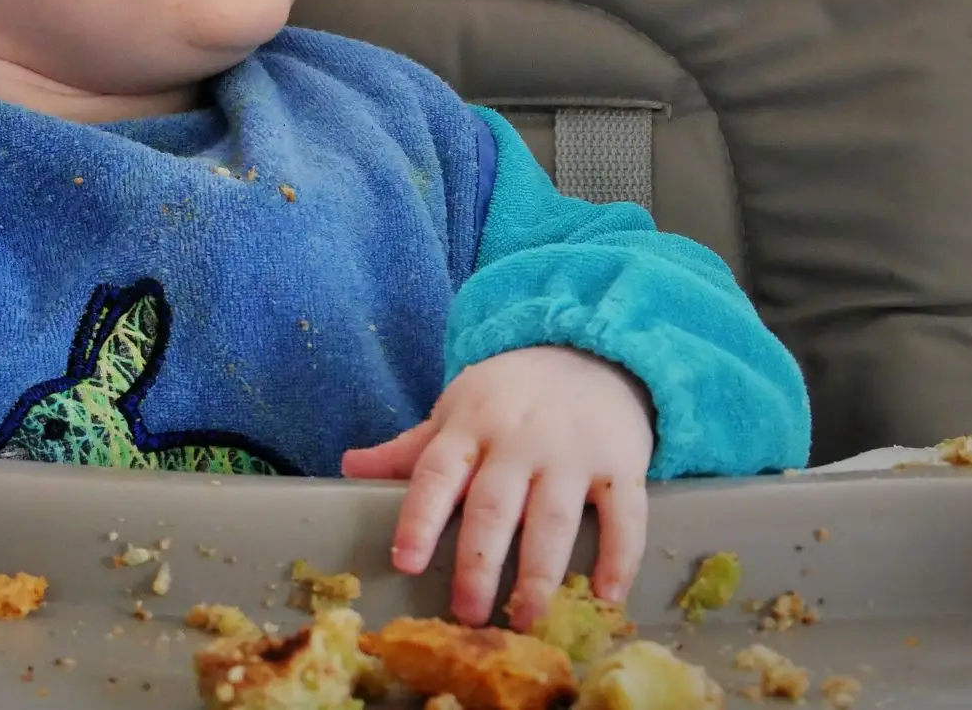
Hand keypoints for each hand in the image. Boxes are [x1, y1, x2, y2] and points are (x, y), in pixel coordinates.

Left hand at [341, 346, 652, 629]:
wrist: (588, 351)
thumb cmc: (509, 396)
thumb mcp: (456, 412)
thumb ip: (409, 450)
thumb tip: (347, 468)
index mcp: (470, 427)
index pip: (436, 474)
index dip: (417, 518)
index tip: (404, 562)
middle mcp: (519, 440)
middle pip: (493, 506)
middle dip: (477, 562)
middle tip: (466, 612)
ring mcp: (572, 452)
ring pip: (554, 518)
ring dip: (540, 573)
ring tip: (526, 619)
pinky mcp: (621, 463)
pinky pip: (624, 515)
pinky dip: (619, 557)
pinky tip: (607, 596)